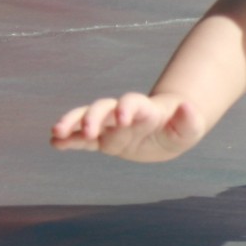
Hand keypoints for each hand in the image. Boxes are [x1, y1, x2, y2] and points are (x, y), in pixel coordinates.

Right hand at [51, 92, 204, 161]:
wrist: (167, 131)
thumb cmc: (180, 128)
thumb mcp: (190, 128)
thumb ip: (190, 120)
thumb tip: (187, 107)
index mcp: (145, 110)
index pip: (132, 103)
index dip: (127, 108)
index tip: (124, 118)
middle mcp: (123, 114)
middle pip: (103, 108)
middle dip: (94, 117)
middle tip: (88, 131)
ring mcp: (110, 126)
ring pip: (86, 119)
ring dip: (72, 124)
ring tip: (56, 134)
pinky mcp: (103, 139)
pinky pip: (82, 138)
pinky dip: (69, 140)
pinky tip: (55, 143)